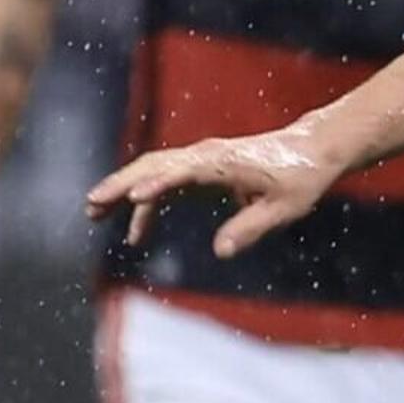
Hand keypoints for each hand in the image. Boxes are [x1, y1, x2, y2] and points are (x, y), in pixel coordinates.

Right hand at [83, 125, 339, 257]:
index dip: (156, 184)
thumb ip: (251, 228)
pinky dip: (147, 205)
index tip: (131, 197)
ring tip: (93, 213)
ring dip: (123, 190)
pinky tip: (135, 233)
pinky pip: (166, 185)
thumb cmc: (301, 177)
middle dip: (120, 184)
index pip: (181, 171)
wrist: (312, 151)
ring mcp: (201, 161)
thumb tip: (220, 251)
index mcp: (224, 162)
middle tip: (91, 205)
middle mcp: (205, 156)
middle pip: (153, 165)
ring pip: (151, 171)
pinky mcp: (202, 171)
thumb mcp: (284, 208)